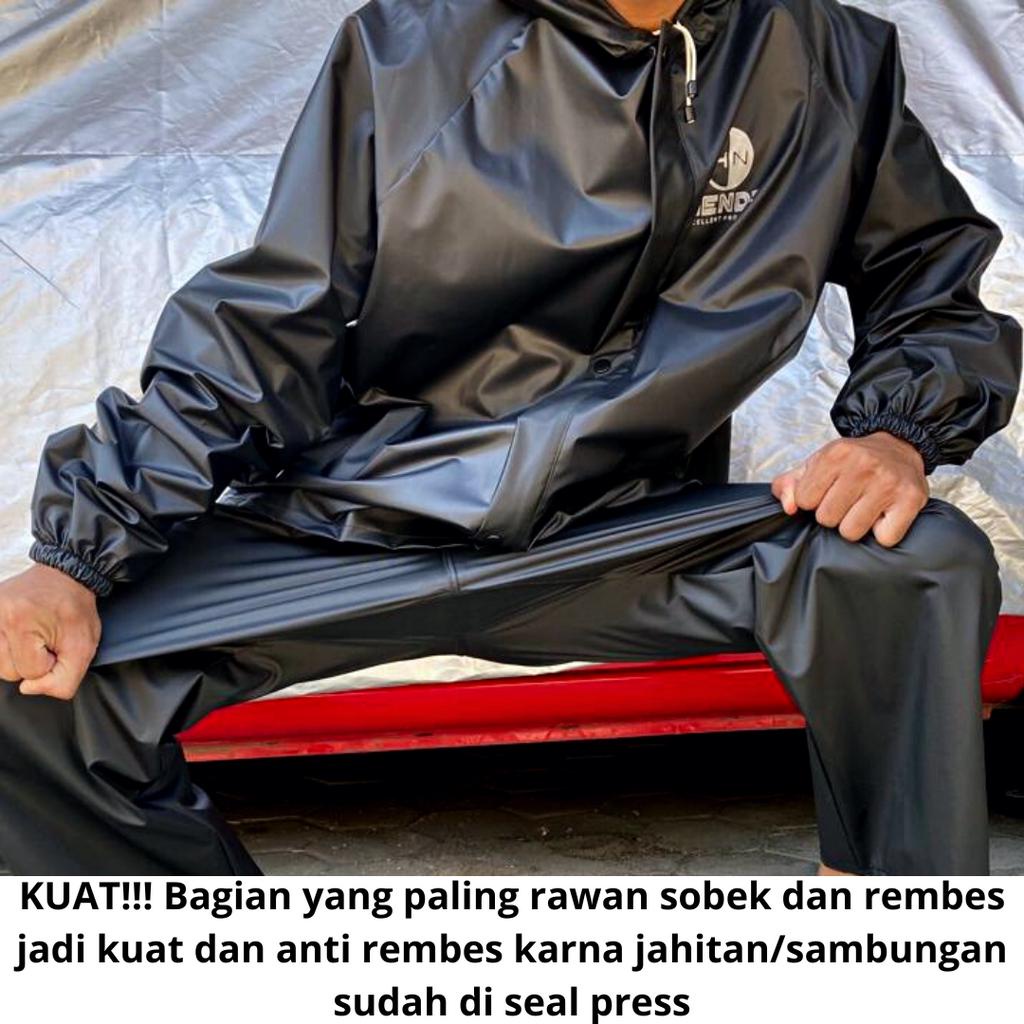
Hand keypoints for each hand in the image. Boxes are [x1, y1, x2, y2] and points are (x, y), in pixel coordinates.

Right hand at [0, 563, 100, 699]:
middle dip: (32, 661)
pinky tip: (19, 635)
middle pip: (9, 671)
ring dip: (17, 656)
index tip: (58, 643)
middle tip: (46, 638)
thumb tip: (28, 689)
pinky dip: (7, 648)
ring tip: (32, 636)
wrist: (66, 576)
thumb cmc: (75, 610)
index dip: (51, 662)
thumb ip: (63, 679)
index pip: (30, 673)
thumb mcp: (84, 646)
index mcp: (21, 623)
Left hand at [771, 431, 928, 546]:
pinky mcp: (911, 500)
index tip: (828, 492)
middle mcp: (863, 466)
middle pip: (827, 519)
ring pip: (851, 532)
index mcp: (835, 454)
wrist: (898, 447)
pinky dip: (883, 532)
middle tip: (849, 500)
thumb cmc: (853, 462)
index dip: (814, 501)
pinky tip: (884, 515)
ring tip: (865, 507)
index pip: (805, 500)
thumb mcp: (816, 464)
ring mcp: (888, 483)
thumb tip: (789, 508)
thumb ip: (789, 485)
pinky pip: (884, 538)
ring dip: (856, 525)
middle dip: (834, 514)